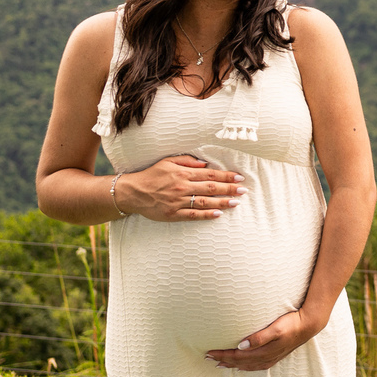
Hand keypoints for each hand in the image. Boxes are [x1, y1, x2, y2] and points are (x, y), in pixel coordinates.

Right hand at [117, 154, 246, 221]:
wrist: (132, 192)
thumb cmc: (152, 175)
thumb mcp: (167, 162)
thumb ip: (187, 161)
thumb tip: (205, 163)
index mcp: (183, 173)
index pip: (210, 174)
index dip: (226, 175)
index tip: (239, 177)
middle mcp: (182, 187)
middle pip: (211, 188)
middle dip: (229, 189)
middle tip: (243, 190)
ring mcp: (178, 201)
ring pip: (205, 202)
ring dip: (222, 202)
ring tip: (236, 203)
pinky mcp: (173, 214)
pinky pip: (193, 215)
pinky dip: (206, 215)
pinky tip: (218, 215)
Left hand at [205, 310, 321, 370]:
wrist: (309, 324)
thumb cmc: (292, 323)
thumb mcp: (276, 328)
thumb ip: (259, 337)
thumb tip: (241, 346)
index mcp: (263, 352)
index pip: (237, 355)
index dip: (222, 354)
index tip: (208, 352)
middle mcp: (265, 358)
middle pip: (239, 362)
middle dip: (223, 360)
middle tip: (207, 358)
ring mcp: (270, 358)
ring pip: (246, 365)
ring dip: (232, 364)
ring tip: (220, 363)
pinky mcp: (275, 356)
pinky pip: (255, 365)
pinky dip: (245, 366)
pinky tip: (242, 364)